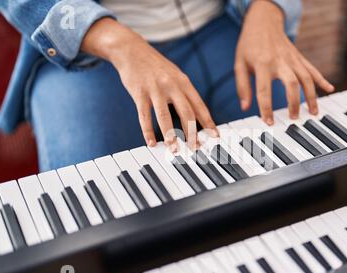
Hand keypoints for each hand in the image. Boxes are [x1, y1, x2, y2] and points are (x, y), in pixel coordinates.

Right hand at [82, 18, 217, 149]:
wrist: (131, 50)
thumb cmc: (156, 67)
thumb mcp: (175, 75)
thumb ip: (185, 94)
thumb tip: (197, 117)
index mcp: (183, 82)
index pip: (199, 105)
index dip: (208, 122)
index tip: (215, 136)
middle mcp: (171, 85)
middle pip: (186, 112)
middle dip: (192, 132)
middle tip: (196, 148)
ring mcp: (155, 88)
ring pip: (164, 116)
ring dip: (170, 135)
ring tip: (174, 149)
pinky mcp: (139, 92)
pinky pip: (144, 115)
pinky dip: (147, 131)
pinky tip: (150, 142)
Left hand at [235, 1, 334, 123]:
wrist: (263, 21)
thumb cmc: (249, 45)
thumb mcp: (239, 64)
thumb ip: (242, 86)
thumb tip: (245, 107)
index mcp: (262, 64)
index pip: (264, 90)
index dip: (266, 108)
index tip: (269, 122)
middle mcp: (280, 61)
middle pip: (292, 84)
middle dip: (294, 102)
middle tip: (293, 118)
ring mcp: (292, 59)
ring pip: (306, 78)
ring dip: (311, 96)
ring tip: (313, 112)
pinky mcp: (299, 57)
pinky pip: (313, 69)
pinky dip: (322, 80)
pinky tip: (329, 89)